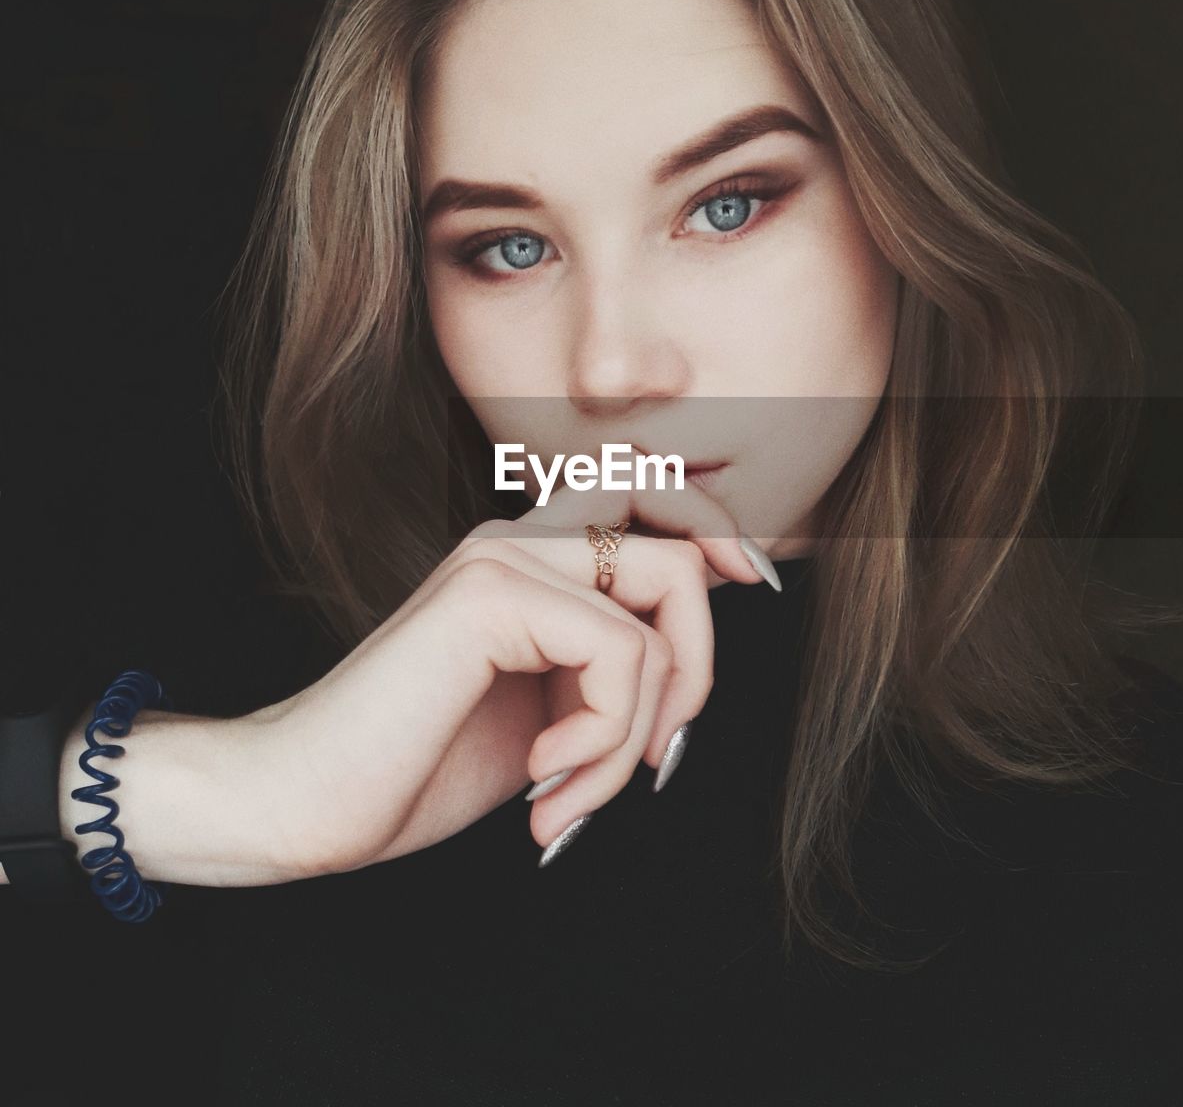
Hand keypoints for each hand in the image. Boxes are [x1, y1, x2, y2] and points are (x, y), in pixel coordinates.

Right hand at [239, 473, 774, 878]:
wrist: (308, 801)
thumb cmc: (417, 764)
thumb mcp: (545, 714)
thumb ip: (605, 673)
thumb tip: (688, 672)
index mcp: (531, 560)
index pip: (652, 501)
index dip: (719, 528)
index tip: (755, 584)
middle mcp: (519, 540)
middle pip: (679, 547)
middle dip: (698, 663)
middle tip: (657, 756)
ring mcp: (503, 557)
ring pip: (662, 605)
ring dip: (639, 729)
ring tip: (574, 791)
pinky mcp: (490, 594)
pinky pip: (620, 654)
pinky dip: (603, 738)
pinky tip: (542, 780)